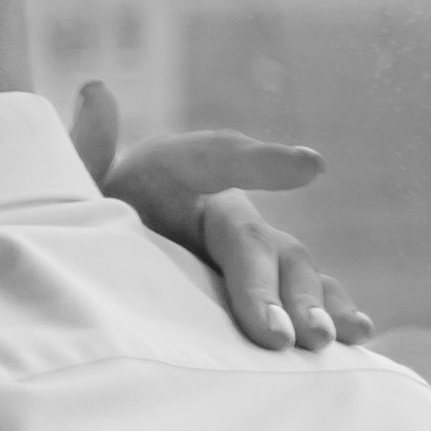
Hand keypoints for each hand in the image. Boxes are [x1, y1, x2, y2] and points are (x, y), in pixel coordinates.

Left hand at [72, 79, 367, 353]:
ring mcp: (251, 247)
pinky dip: (333, 311)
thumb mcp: (71, 188)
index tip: (311, 167)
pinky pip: (307, 294)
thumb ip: (84, 150)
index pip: (216, 160)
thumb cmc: (87, 218)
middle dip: (267, 287)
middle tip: (278, 335)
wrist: (103, 254)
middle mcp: (224, 207)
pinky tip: (358, 335)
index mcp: (176, 172)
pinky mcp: (265, 284)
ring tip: (322, 342)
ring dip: (312, 304)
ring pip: (292, 268)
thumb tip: (96, 89)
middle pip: (253, 241)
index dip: (262, 163)